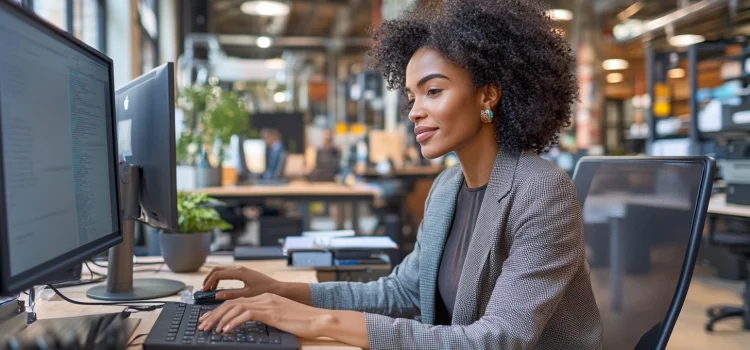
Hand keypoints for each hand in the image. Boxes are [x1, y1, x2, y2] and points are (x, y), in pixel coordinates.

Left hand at [197, 293, 327, 339]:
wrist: (317, 319)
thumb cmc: (301, 322)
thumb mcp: (280, 318)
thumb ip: (265, 317)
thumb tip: (249, 325)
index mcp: (265, 298)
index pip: (236, 302)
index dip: (220, 311)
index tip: (209, 320)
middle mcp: (263, 298)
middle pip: (231, 303)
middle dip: (213, 314)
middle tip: (202, 325)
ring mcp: (267, 303)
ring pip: (235, 307)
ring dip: (219, 319)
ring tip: (209, 329)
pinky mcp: (270, 312)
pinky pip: (245, 315)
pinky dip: (232, 322)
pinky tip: (225, 330)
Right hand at [201, 266, 279, 299]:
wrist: (276, 288)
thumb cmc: (264, 291)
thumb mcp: (246, 295)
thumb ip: (231, 295)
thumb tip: (216, 295)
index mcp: (239, 272)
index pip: (218, 274)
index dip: (209, 282)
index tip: (204, 290)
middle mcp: (239, 268)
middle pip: (218, 269)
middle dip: (209, 278)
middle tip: (204, 288)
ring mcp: (241, 269)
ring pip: (222, 270)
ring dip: (214, 278)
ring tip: (210, 289)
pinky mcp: (243, 271)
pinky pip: (227, 272)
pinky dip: (220, 278)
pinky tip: (219, 287)